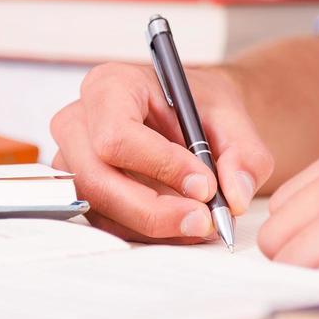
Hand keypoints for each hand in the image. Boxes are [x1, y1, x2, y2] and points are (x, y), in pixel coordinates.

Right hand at [49, 62, 273, 242]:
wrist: (194, 117)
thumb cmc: (200, 107)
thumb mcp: (233, 119)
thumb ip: (244, 154)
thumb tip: (235, 196)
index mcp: (110, 86)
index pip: (116, 134)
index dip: (160, 165)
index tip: (204, 184)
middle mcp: (80, 122)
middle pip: (97, 179)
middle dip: (153, 209)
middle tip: (203, 220)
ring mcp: (74, 160)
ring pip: (100, 208)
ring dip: (153, 226)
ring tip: (200, 223)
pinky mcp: (83, 191)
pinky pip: (106, 223)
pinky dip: (147, 233)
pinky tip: (182, 225)